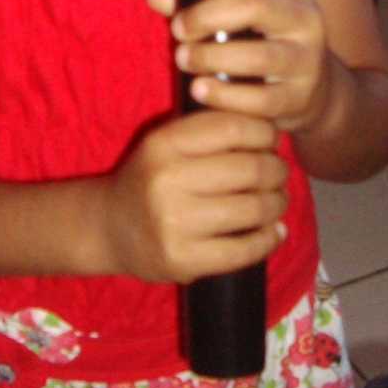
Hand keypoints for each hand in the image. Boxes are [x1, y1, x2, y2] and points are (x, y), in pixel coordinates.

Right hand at [104, 109, 286, 283]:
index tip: (271, 138)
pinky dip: (268, 239)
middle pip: (249, 169)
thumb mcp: (166, 143)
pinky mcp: (183, 261)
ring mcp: (174, 224)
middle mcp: (166, 181)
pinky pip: (243, 250)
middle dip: (276, 169)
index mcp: (163, 144)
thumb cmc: (149, 178)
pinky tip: (274, 231)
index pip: (231, 128)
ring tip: (277, 200)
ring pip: (252, 209)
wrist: (109, 228)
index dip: (263, 131)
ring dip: (276, 203)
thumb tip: (268, 126)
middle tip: (279, 172)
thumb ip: (208, 131)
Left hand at [147, 0, 333, 135]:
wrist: (310, 89)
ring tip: (182, 59)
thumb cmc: (261, 39)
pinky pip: (261, 100)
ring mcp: (306, 61)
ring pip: (259, 56)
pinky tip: (199, 90)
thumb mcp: (240, 14)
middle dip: (209, 16)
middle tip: (178, 28)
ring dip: (212, 57)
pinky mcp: (299, 98)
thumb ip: (198, 1)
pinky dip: (225, 96)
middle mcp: (306, 20)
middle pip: (258, 6)